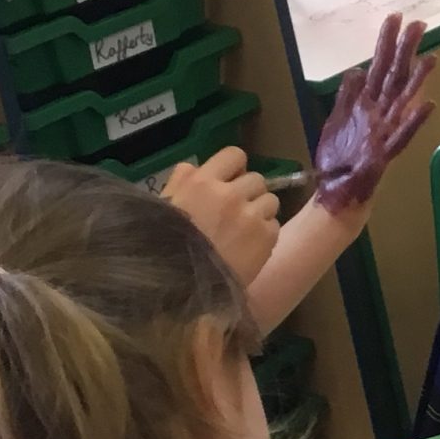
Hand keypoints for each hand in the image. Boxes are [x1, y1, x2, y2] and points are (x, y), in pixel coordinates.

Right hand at [161, 146, 277, 282]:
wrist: (183, 284)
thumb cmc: (166, 244)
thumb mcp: (165, 206)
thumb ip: (182, 182)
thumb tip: (195, 167)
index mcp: (202, 181)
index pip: (235, 155)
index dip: (234, 167)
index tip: (229, 182)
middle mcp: (230, 194)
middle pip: (256, 179)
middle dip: (248, 193)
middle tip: (236, 212)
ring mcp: (251, 216)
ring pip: (271, 200)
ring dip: (260, 212)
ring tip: (244, 231)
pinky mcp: (267, 237)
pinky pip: (274, 224)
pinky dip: (265, 233)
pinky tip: (248, 246)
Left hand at [312, 14, 436, 214]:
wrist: (337, 191)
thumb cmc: (338, 159)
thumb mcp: (336, 120)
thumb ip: (347, 96)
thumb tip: (356, 70)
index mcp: (366, 104)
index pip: (379, 66)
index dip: (386, 43)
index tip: (395, 18)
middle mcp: (380, 113)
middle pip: (395, 76)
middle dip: (405, 50)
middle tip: (419, 25)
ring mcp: (386, 131)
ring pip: (404, 100)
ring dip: (418, 79)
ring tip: (431, 59)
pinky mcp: (386, 152)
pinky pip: (403, 134)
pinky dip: (415, 120)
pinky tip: (428, 104)